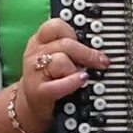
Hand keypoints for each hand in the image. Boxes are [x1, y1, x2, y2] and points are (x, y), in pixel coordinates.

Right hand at [13, 15, 106, 132]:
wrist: (30, 106)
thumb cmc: (48, 79)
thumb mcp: (54, 57)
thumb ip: (70, 47)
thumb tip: (96, 46)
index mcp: (39, 41)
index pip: (55, 26)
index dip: (73, 31)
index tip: (87, 40)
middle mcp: (35, 54)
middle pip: (64, 44)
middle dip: (87, 53)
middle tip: (101, 61)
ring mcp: (34, 72)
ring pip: (61, 61)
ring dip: (75, 69)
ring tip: (81, 77)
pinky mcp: (38, 91)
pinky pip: (59, 84)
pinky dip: (73, 82)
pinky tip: (82, 80)